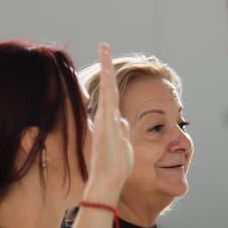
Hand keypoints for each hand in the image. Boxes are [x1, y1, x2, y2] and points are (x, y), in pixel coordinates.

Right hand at [82, 44, 133, 202]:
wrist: (107, 181)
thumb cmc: (115, 168)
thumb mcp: (123, 146)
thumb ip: (122, 131)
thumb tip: (123, 120)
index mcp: (109, 123)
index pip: (110, 97)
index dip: (109, 81)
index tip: (108, 64)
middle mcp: (106, 117)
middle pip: (107, 87)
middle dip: (106, 66)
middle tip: (104, 46)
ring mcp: (105, 119)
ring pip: (107, 88)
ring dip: (106, 67)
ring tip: (104, 47)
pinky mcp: (106, 122)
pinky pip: (108, 96)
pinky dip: (107, 80)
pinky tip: (106, 63)